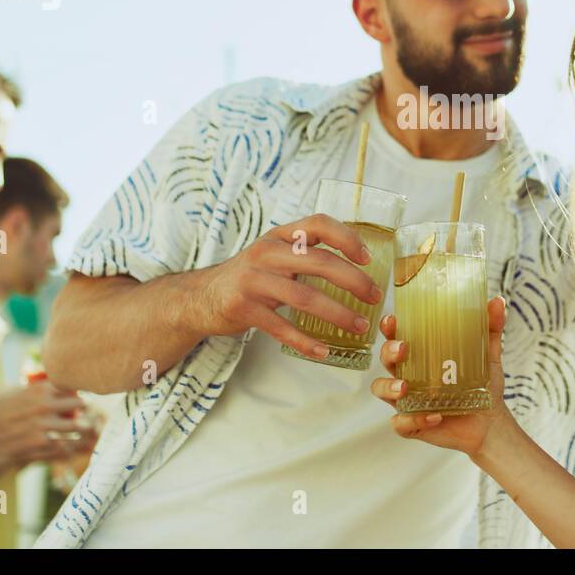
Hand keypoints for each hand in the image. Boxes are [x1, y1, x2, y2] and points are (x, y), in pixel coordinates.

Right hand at [0, 379, 98, 465]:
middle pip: (81, 405)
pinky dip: (68, 446)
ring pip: (77, 427)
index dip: (78, 392)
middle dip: (83, 409)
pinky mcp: (38, 446)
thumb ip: (35, 385)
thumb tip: (51, 380)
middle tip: (83, 412)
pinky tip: (68, 446)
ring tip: (80, 428)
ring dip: (79, 428)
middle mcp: (45, 407)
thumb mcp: (15, 387)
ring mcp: (43, 427)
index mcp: (41, 389)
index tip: (78, 397)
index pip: (75, 387)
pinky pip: (64, 446)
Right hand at [200, 213, 382, 358]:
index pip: (318, 224)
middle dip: (354, 280)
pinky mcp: (242, 308)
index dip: (347, 237)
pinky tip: (324, 351)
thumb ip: (307, 253)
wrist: (200, 297)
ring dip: (337, 314)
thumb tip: (358, 264)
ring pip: (304, 297)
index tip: (368, 258)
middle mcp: (266, 252)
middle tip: (375, 297)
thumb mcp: (275, 254)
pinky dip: (305, 342)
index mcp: (280, 235)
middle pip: (319, 262)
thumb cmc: (251, 276)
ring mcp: (252, 280)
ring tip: (359, 326)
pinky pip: (281, 327)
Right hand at [370, 295, 510, 457]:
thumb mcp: (488, 355)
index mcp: (420, 356)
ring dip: (389, 387)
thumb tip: (497, 301)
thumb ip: (491, 329)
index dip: (389, 328)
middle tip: (403, 349)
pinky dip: (413, 419)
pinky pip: (401, 423)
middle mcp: (408, 376)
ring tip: (405, 387)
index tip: (393, 320)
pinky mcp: (412, 424)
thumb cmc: (483, 386)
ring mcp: (407, 400)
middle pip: (386, 360)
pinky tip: (434, 415)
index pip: (397, 336)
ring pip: (382, 390)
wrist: (491, 422)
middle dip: (389, 352)